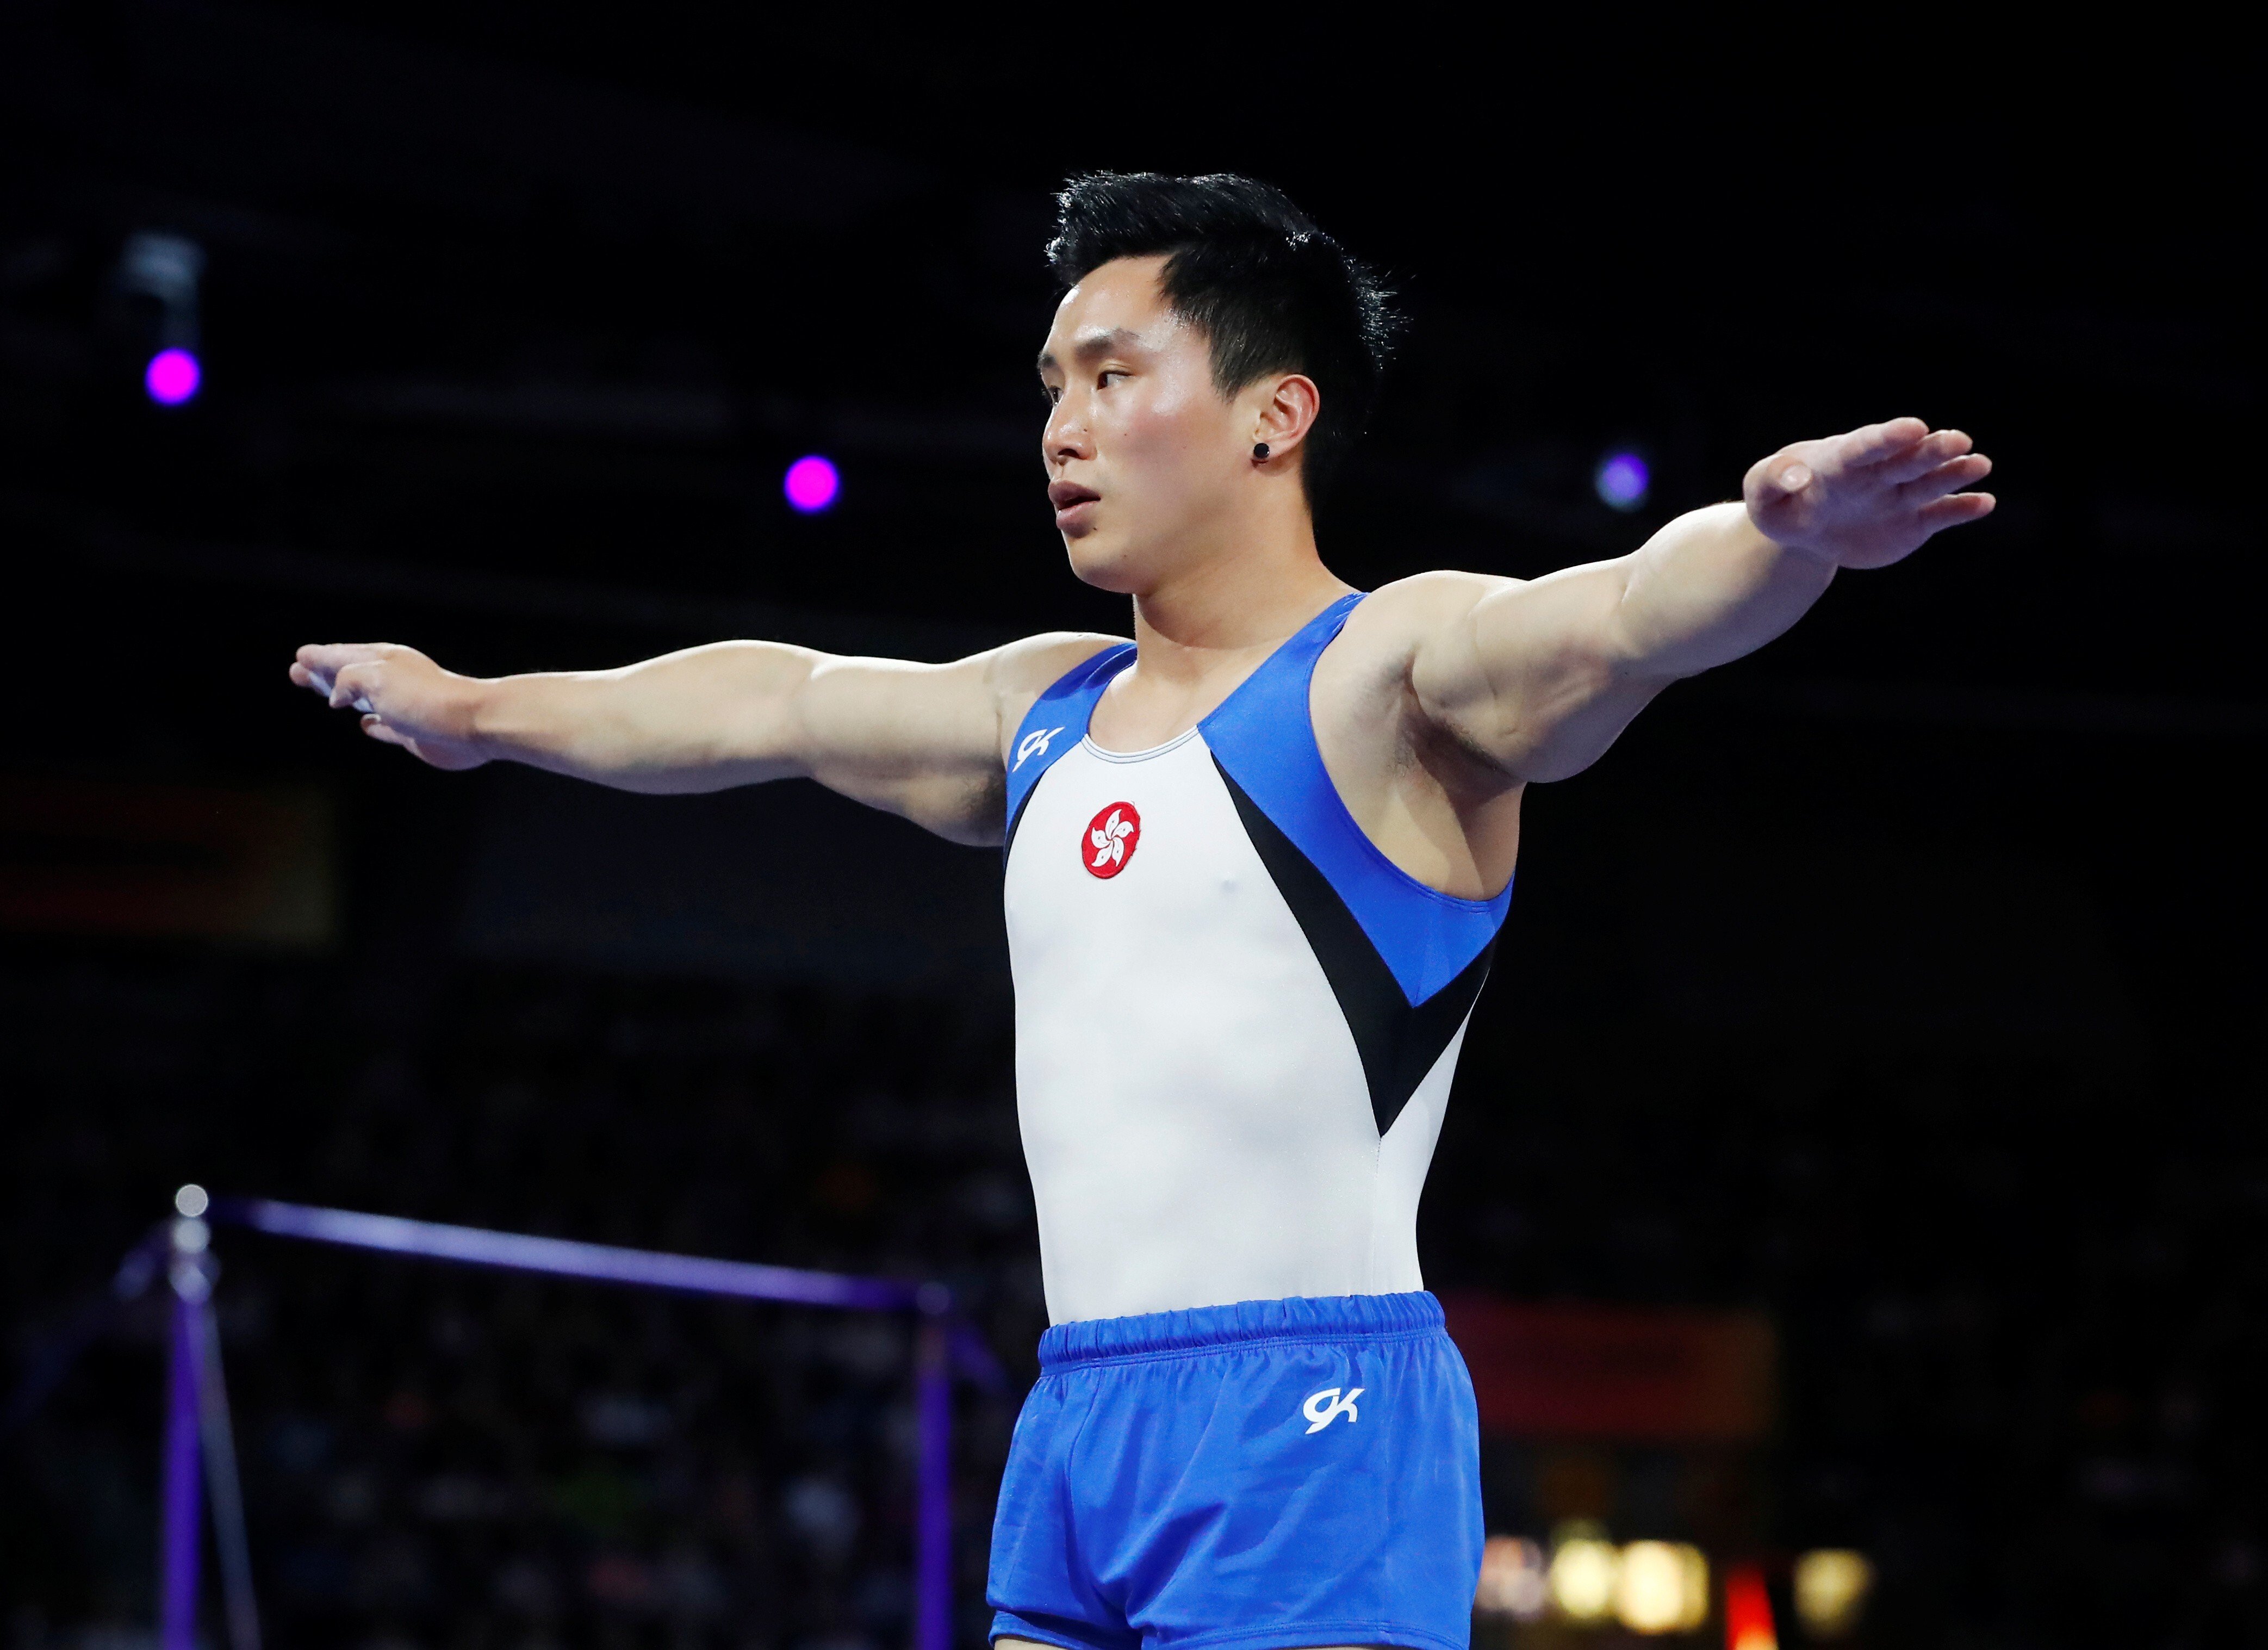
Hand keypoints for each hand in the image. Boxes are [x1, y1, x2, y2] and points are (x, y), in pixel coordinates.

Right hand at [289, 642, 488, 769]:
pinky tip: (365, 724)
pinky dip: (373, 724)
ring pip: (362, 699)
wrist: (470, 724)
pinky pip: (384, 726)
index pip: (341, 657)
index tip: (300, 658)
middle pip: (348, 676)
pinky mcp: (411, 731)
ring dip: (343, 696)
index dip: (319, 658)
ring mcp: (401, 706)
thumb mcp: (377, 678)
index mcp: (382, 661)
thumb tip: (336, 696)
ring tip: (326, 695)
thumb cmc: (425, 698)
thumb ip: (349, 679)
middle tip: (297, 673)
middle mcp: (391, 681)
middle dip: (322, 675)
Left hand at [1744, 417, 1994, 568]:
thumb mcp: (1762, 492)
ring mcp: (1899, 495)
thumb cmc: (1780, 502)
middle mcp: (1878, 473)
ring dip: (1955, 472)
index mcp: (1841, 460)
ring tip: (1979, 464)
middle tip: (1957, 440)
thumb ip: (1771, 480)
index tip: (1914, 427)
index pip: (1866, 445)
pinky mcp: (1913, 522)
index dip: (1889, 437)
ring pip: (1930, 482)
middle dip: (1931, 450)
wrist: (1803, 529)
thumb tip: (1794, 477)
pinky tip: (1984, 503)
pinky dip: (1962, 509)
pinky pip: (1940, 514)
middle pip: (1906, 459)